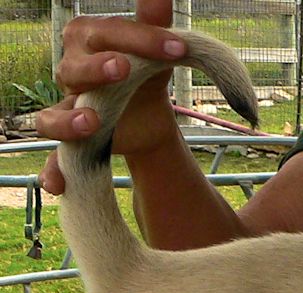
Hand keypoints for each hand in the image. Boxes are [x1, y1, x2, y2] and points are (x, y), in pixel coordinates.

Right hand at [36, 0, 184, 194]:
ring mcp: (67, 111)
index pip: (109, 34)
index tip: (179, 48)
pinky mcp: (73, 145)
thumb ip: (154, 23)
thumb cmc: (143, 72)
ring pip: (51, 117)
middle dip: (96, 69)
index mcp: (88, 41)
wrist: (145, 114)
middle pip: (73, 70)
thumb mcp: (155, 49)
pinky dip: (53, 173)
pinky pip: (54, 161)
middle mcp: (71, 74)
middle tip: (122, 68)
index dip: (142, 40)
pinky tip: (57, 186)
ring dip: (69, 121)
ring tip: (93, 123)